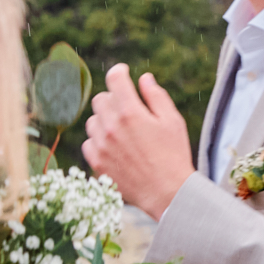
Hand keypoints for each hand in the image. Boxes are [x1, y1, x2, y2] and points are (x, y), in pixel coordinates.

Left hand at [83, 64, 196, 216]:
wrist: (167, 192)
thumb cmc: (174, 155)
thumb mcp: (173, 121)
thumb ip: (156, 96)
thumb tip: (144, 78)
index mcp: (131, 112)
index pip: (114, 79)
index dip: (119, 71)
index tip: (124, 72)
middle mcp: (110, 126)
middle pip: (101, 99)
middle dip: (114, 98)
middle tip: (129, 108)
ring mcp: (101, 145)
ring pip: (92, 120)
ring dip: (105, 120)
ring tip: (124, 131)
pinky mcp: (96, 162)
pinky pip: (89, 142)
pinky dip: (99, 140)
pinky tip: (116, 147)